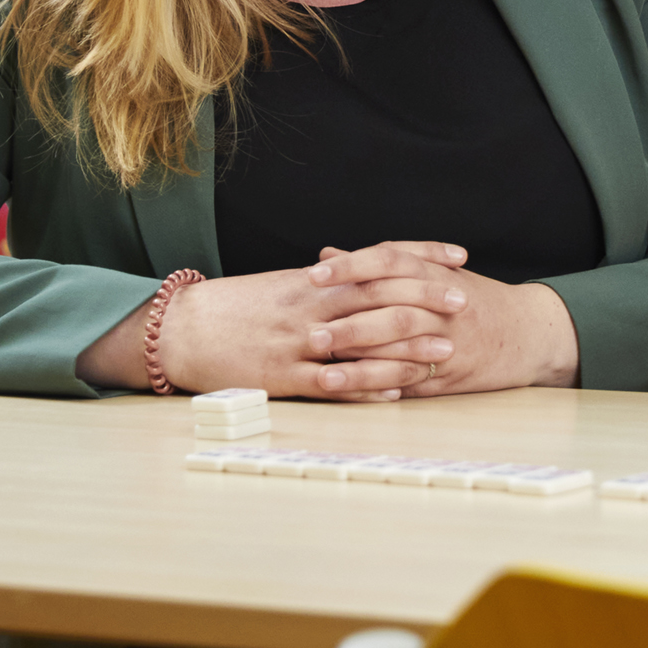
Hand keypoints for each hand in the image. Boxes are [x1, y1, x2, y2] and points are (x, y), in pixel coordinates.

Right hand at [75, 244, 466, 400]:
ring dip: (407, 346)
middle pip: (378, 295)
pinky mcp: (284, 377)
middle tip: (465, 301)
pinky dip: (365, 386)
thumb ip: (327, 281)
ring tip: (445, 350)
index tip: (458, 256)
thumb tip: (362, 270)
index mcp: (314, 279)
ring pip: (362, 340)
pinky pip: (331, 382)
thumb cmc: (237, 307)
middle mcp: (312, 305)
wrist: (183, 329)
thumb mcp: (284, 285)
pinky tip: (396, 391)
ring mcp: (299, 342)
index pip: (379, 259)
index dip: (422, 256)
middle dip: (425, 297)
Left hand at [296, 244, 575, 395]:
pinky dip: (383, 386)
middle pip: (390, 308)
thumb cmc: (474, 300)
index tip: (314, 274)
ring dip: (358, 364)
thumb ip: (379, 266)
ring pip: (399, 350)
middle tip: (310, 333)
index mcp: (434, 272)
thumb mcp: (433, 272)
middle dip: (347, 322)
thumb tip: (327, 256)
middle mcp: (441, 304)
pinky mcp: (450, 374)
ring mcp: (447, 341)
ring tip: (323, 372)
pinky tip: (356, 393)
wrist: (529, 332)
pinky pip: (412, 380)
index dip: (350, 266)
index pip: (387, 260)